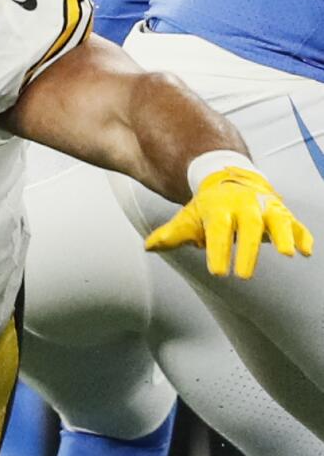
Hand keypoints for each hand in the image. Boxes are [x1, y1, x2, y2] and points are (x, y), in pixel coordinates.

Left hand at [146, 166, 313, 278]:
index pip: (217, 229)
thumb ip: (171, 234)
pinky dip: (302, 236)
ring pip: (276, 219)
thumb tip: (149, 247)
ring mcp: (265, 207)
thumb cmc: (208, 207)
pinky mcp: (282, 213)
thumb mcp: (188, 217)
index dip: (217, 250)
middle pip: (248, 225)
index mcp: (218, 207)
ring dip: (283, 235)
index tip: (218, 272)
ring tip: (287, 253)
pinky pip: (295, 223)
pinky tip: (307, 251)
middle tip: (244, 276)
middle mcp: (244, 205)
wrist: (229, 179)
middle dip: (247, 249)